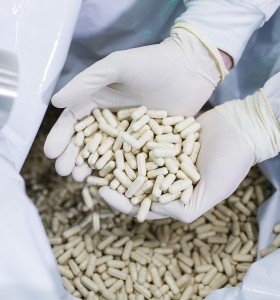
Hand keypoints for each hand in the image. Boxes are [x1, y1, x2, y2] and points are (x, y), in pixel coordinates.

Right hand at [44, 25, 226, 180]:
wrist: (191, 69)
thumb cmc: (152, 63)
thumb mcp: (116, 66)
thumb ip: (86, 82)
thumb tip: (54, 102)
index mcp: (100, 99)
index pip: (75, 121)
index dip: (61, 136)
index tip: (51, 153)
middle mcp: (112, 119)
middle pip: (88, 141)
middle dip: (74, 156)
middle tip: (65, 173)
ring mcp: (131, 133)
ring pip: (107, 153)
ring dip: (93, 167)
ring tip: (81, 179)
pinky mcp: (149, 142)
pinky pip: (131, 158)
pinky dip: (120, 170)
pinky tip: (110, 182)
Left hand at [100, 86, 279, 221]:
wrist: (241, 127)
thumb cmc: (231, 162)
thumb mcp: (211, 192)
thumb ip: (184, 208)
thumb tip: (154, 211)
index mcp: (174, 194)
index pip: (143, 202)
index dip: (121, 201)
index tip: (101, 193)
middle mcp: (165, 175)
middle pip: (133, 181)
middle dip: (111, 179)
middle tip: (87, 174)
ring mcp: (162, 154)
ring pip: (133, 158)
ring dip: (114, 158)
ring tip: (92, 154)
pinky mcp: (162, 134)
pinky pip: (141, 137)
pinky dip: (126, 137)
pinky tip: (110, 133)